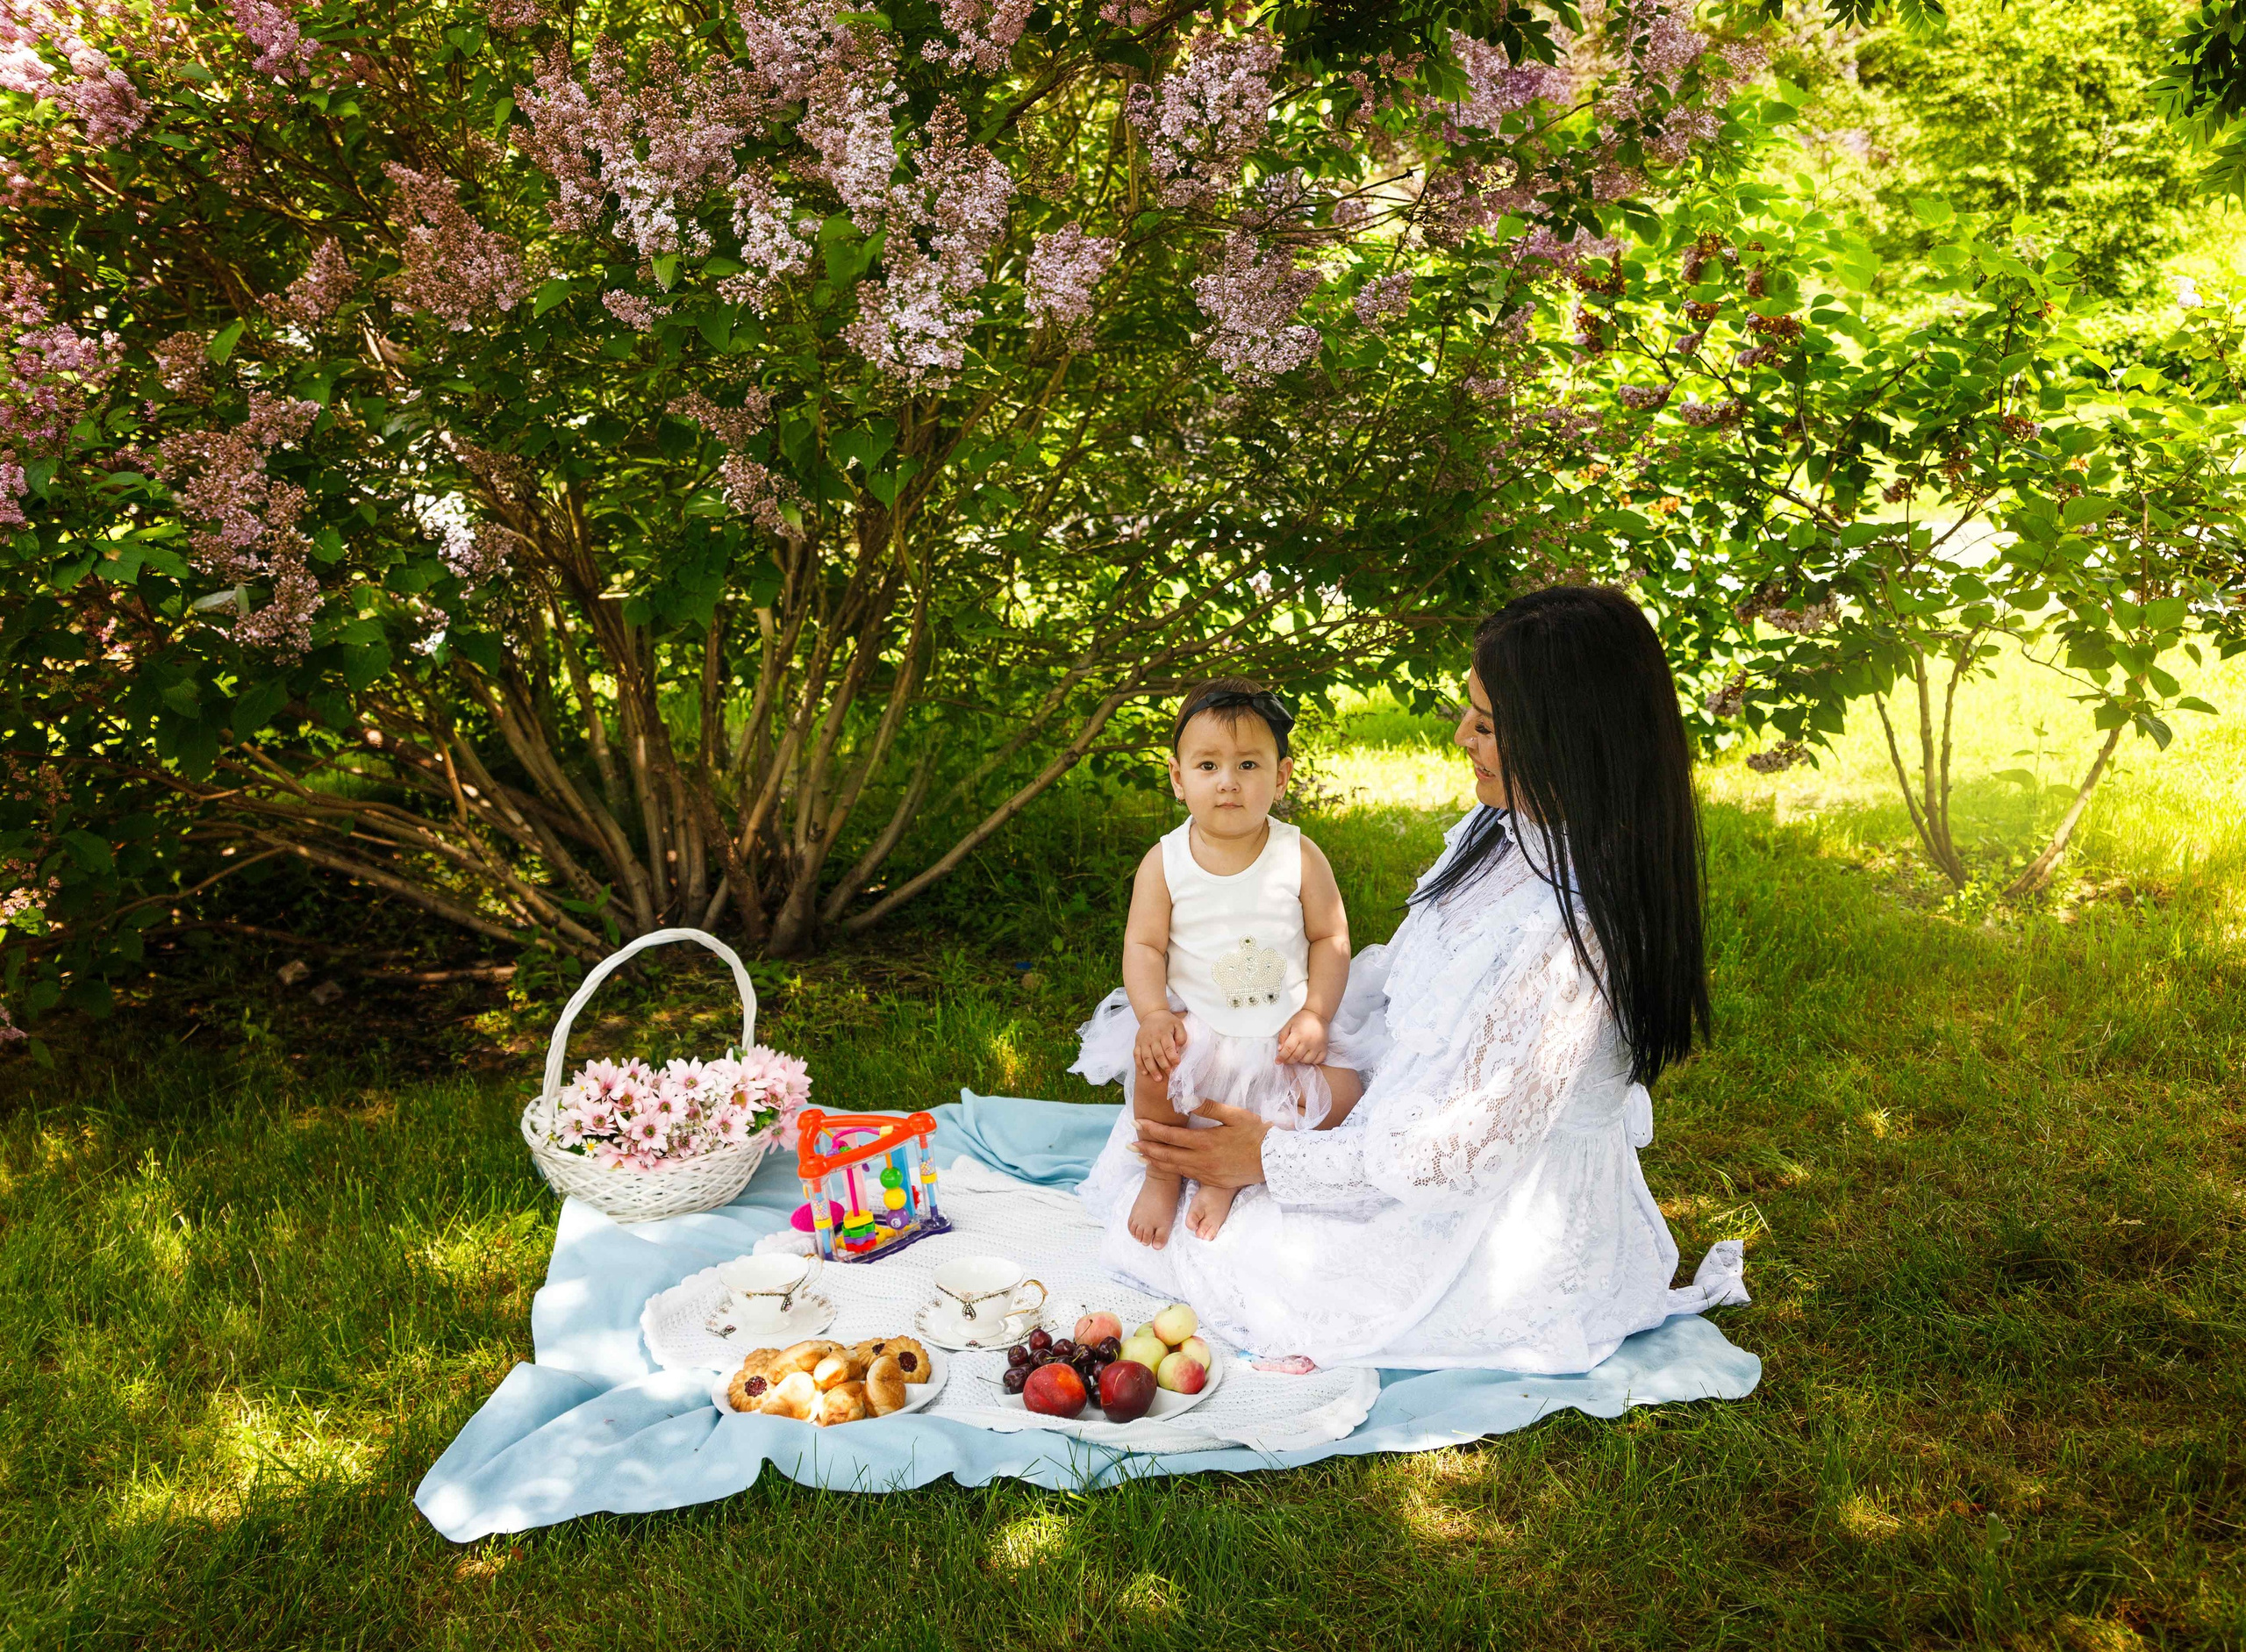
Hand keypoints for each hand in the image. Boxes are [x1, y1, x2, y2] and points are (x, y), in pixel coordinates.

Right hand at [1134, 1009, 1186, 1077]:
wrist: (1152, 1014)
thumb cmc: (1167, 1022)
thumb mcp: (1178, 1025)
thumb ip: (1181, 1036)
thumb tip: (1178, 1048)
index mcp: (1164, 1033)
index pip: (1168, 1047)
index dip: (1172, 1057)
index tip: (1177, 1065)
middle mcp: (1152, 1038)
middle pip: (1157, 1054)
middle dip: (1164, 1066)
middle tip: (1170, 1075)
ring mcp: (1143, 1041)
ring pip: (1146, 1057)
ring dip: (1152, 1069)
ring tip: (1158, 1079)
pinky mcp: (1137, 1043)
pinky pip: (1136, 1055)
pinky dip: (1140, 1065)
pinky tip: (1145, 1073)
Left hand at [1135, 1102, 1271, 1190]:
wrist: (1275, 1160)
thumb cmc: (1257, 1133)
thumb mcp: (1235, 1114)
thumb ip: (1209, 1107)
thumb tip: (1186, 1098)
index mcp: (1205, 1141)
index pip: (1170, 1135)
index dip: (1151, 1129)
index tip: (1136, 1123)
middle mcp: (1202, 1160)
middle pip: (1166, 1155)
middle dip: (1146, 1148)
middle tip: (1129, 1144)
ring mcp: (1207, 1173)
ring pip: (1174, 1168)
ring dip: (1155, 1161)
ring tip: (1141, 1156)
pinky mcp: (1213, 1182)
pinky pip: (1187, 1175)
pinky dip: (1172, 1170)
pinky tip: (1166, 1166)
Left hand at [1274, 1008, 1327, 1066]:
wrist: (1318, 1015)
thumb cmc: (1302, 1019)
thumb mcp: (1289, 1024)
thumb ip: (1282, 1036)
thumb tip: (1280, 1049)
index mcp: (1298, 1034)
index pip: (1288, 1050)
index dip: (1282, 1057)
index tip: (1277, 1061)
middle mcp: (1308, 1041)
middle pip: (1296, 1057)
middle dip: (1288, 1060)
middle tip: (1285, 1060)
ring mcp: (1317, 1046)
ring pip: (1306, 1061)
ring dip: (1299, 1061)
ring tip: (1297, 1055)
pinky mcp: (1324, 1048)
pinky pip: (1317, 1061)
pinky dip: (1311, 1061)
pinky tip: (1307, 1056)